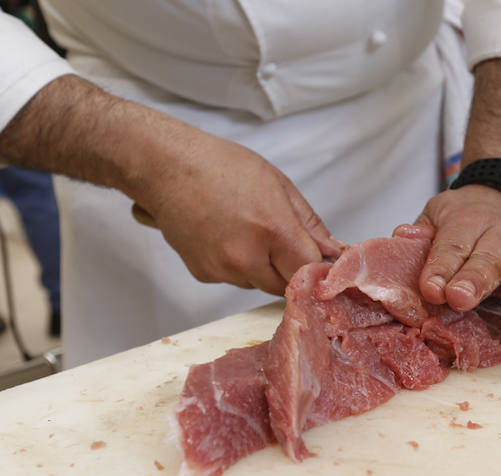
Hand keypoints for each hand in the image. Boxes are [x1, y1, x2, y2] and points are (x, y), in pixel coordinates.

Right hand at [138, 135, 343, 294]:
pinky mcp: (204, 274)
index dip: (319, 267)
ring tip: (248, 232)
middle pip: (287, 285)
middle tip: (283, 242)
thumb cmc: (220, 167)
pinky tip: (227, 237)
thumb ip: (309, 224)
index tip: (321, 261)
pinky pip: (234, 279)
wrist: (166, 168)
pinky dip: (238, 266)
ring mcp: (223, 269)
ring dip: (264, 268)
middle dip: (291, 269)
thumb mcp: (278, 185)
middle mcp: (247, 257)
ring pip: (260, 283)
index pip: (311, 270)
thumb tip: (333, 250)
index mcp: (273, 230)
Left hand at [407, 186, 500, 311]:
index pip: (449, 251)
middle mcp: (498, 236)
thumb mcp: (428, 223)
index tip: (433, 290)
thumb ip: (417, 236)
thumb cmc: (454, 225)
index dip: (441, 269)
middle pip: (487, 258)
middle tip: (460, 295)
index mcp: (462, 227)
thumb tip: (399, 238)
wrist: (486, 198)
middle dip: (476, 276)